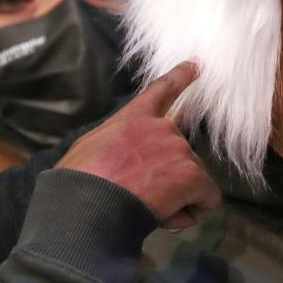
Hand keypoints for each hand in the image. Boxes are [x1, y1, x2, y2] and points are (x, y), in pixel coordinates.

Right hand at [56, 60, 220, 228]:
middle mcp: (161, 127)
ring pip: (192, 179)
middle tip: (138, 196)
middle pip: (180, 154)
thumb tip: (121, 163)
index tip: (196, 64)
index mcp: (132, 119)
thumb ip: (116, 146)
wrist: (85, 207)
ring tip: (143, 207)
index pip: (162, 90)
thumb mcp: (89, 151)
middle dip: (167, 177)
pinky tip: (165, 217)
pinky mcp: (191, 173)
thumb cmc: (77, 185)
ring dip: (175, 197)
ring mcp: (178, 148)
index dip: (181, 76)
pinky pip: (206, 199)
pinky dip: (190, 213)